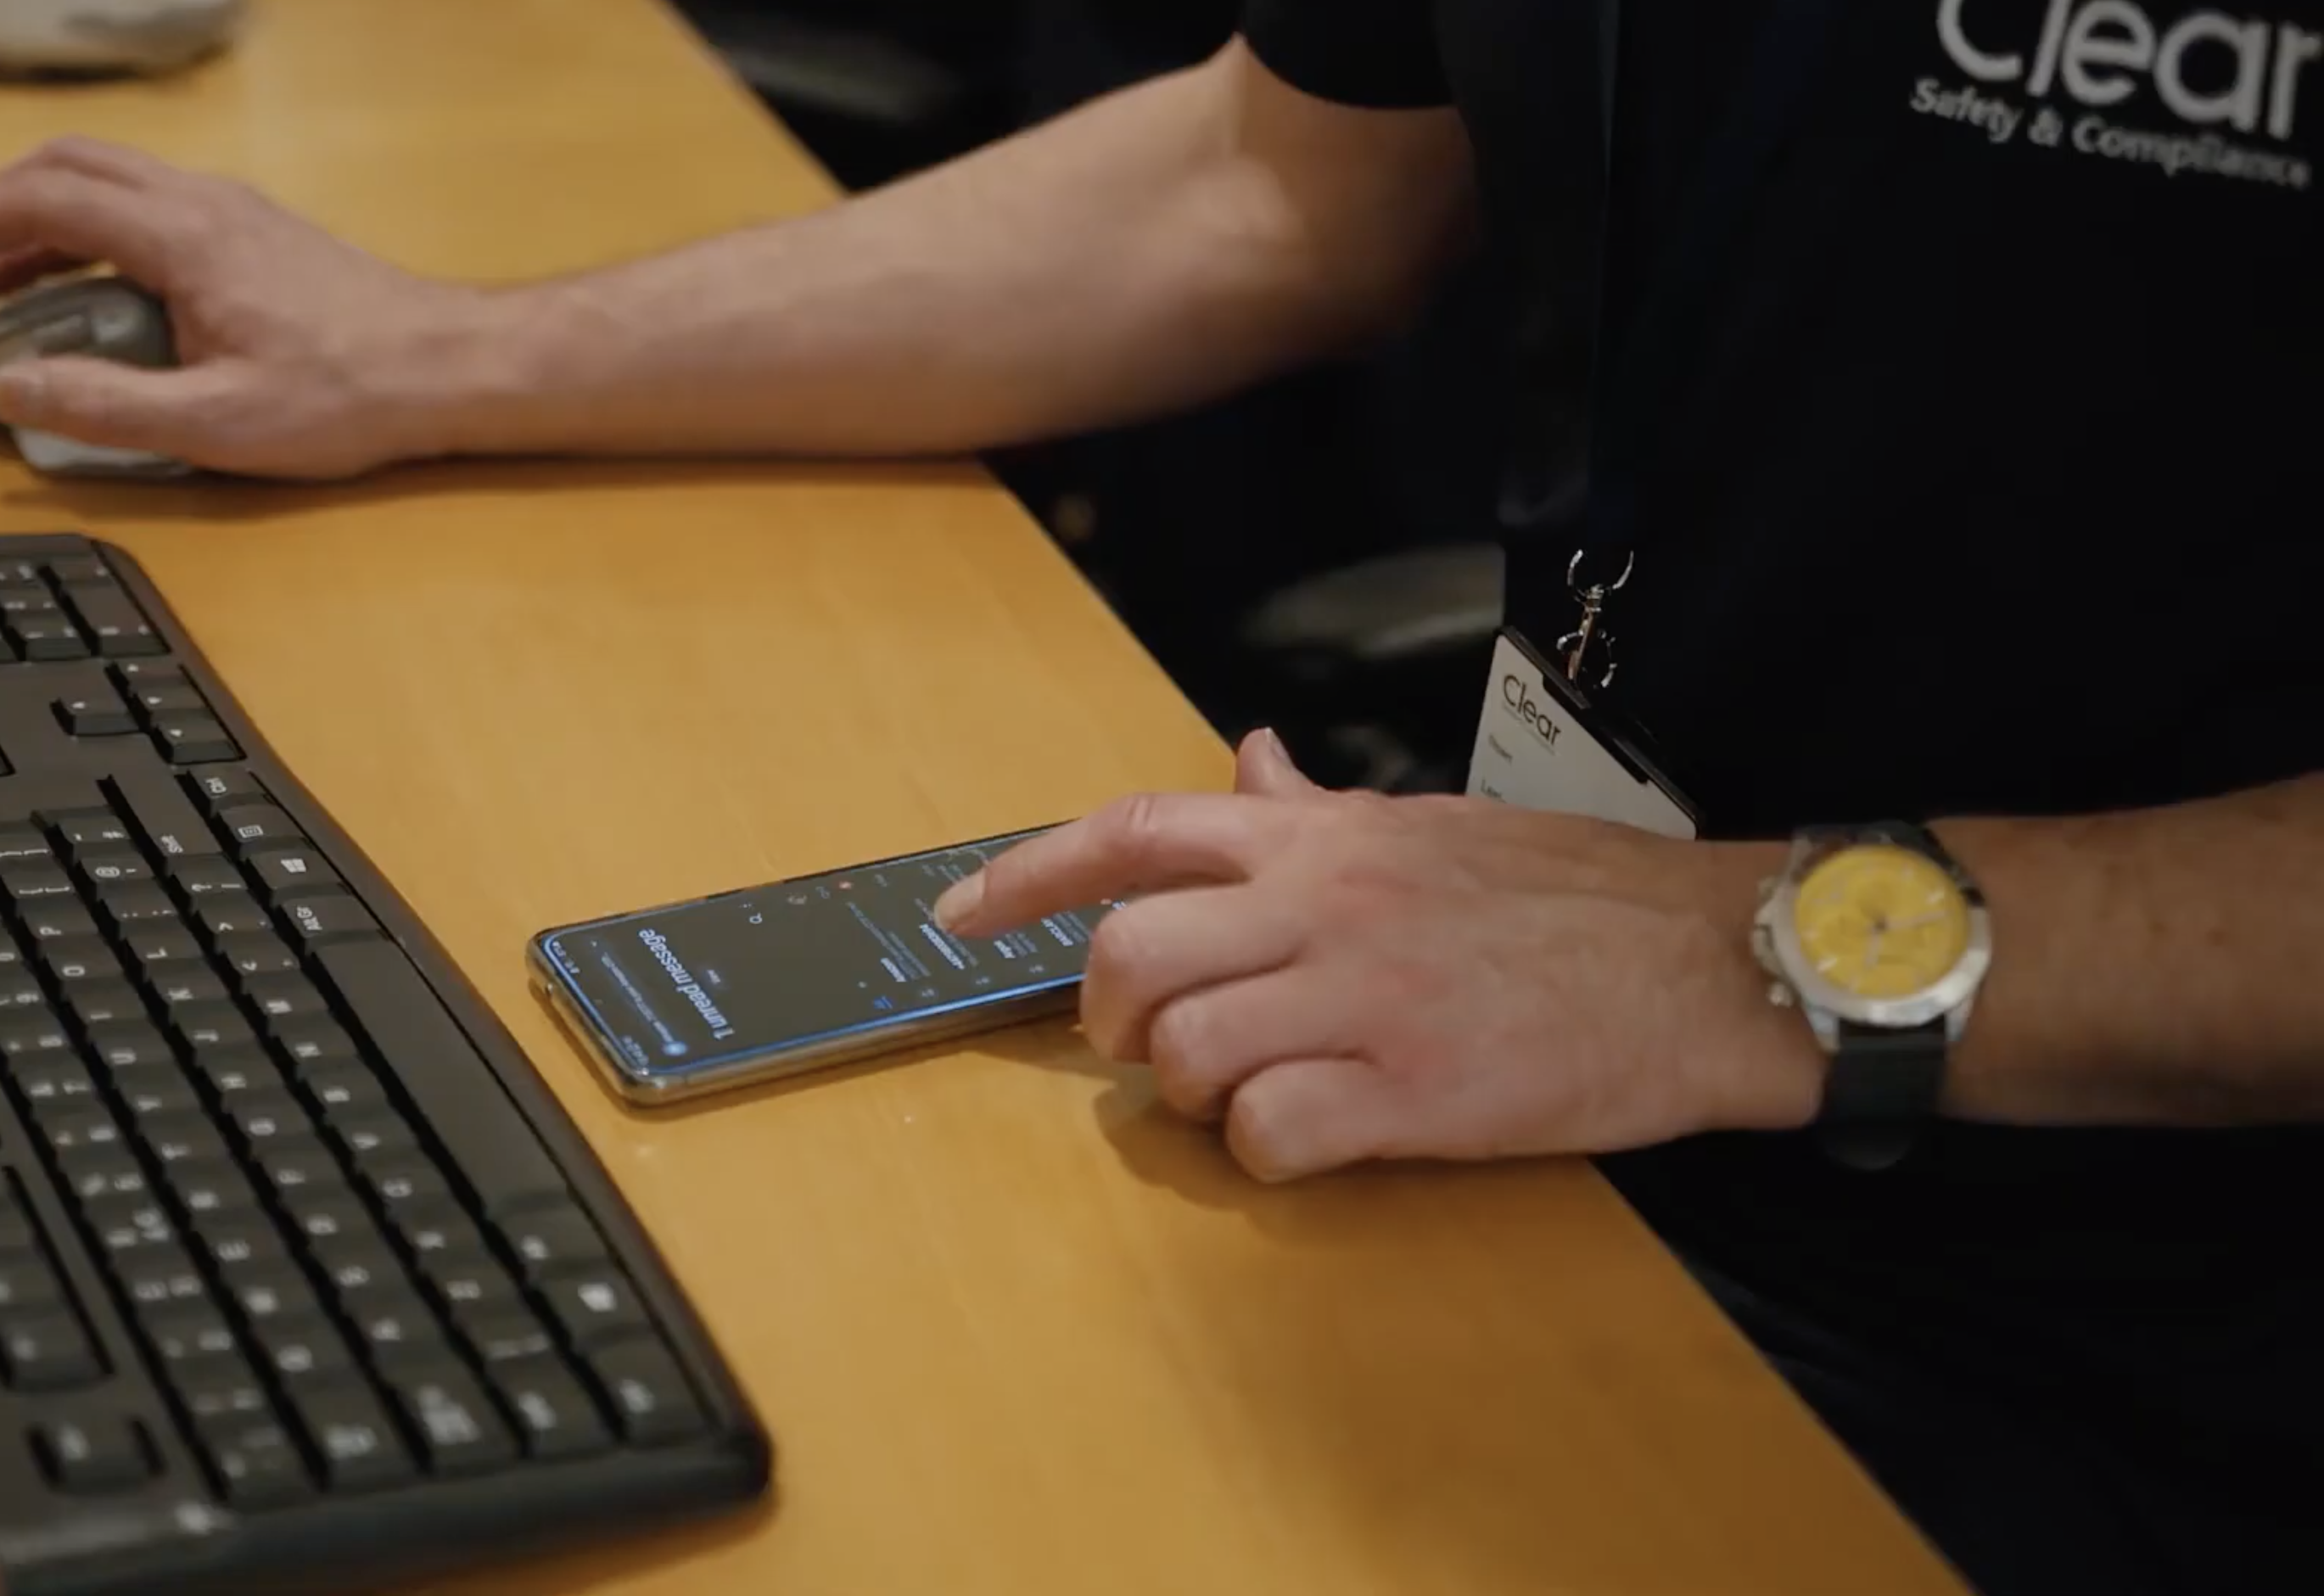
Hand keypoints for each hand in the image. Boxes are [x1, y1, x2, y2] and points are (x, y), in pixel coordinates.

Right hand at [0, 138, 498, 478]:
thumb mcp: (217, 424)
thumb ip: (106, 407)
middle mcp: (205, 205)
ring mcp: (234, 213)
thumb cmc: (352, 394)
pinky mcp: (255, 235)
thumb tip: (13, 387)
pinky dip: (94, 234)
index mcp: (184, 237)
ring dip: (42, 223)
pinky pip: (149, 208)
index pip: (46, 200)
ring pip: (111, 183)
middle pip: (70, 168)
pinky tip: (89, 291)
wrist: (450, 369)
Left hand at [933, 732, 1819, 1180]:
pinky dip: (1265, 1153)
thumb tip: (1250, 764)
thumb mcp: (1432, 825)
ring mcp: (1367, 998)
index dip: (1024, 875)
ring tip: (1252, 1092)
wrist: (1709, 959)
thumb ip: (1322, 812)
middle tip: (1154, 1042)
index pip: (1133, 830)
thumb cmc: (1573, 897)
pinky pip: (1272, 1133)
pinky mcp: (1416, 1091)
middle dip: (1110, 1014)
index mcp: (1323, 839)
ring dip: (1192, 1090)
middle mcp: (1325, 904)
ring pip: (1187, 1049)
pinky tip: (1313, 1138)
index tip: (954, 918)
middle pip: (1131, 950)